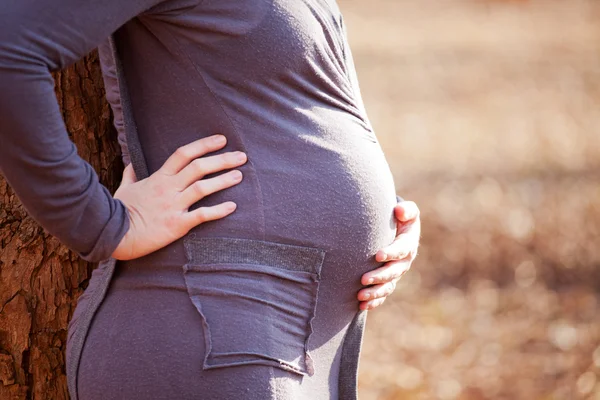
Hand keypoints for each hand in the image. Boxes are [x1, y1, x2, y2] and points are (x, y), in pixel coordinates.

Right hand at [111, 134, 246, 259]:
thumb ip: (131, 175)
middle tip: (241, 157)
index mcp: (159, 177)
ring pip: (203, 188)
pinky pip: (201, 215)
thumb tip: (131, 165)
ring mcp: (173, 205)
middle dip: (222, 160)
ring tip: (239, 176)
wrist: (114, 235)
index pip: (184, 154)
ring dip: (223, 181)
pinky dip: (219, 211)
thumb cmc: (119, 210)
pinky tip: (232, 207)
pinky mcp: (177, 224)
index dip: (204, 144)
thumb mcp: (125, 188)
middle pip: (199, 167)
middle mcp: (168, 188)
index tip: (222, 140)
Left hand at [358, 200, 420, 309]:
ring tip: (360, 296)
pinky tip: (361, 305)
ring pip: (387, 287)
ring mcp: (396, 274)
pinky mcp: (388, 282)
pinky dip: (374, 301)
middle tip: (363, 279)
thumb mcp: (406, 211)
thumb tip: (399, 210)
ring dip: (375, 293)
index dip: (390, 253)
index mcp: (408, 245)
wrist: (396, 230)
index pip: (401, 250)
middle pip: (393, 272)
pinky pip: (382, 294)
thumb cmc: (399, 218)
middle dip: (379, 276)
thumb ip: (406, 209)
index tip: (377, 255)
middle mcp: (403, 262)